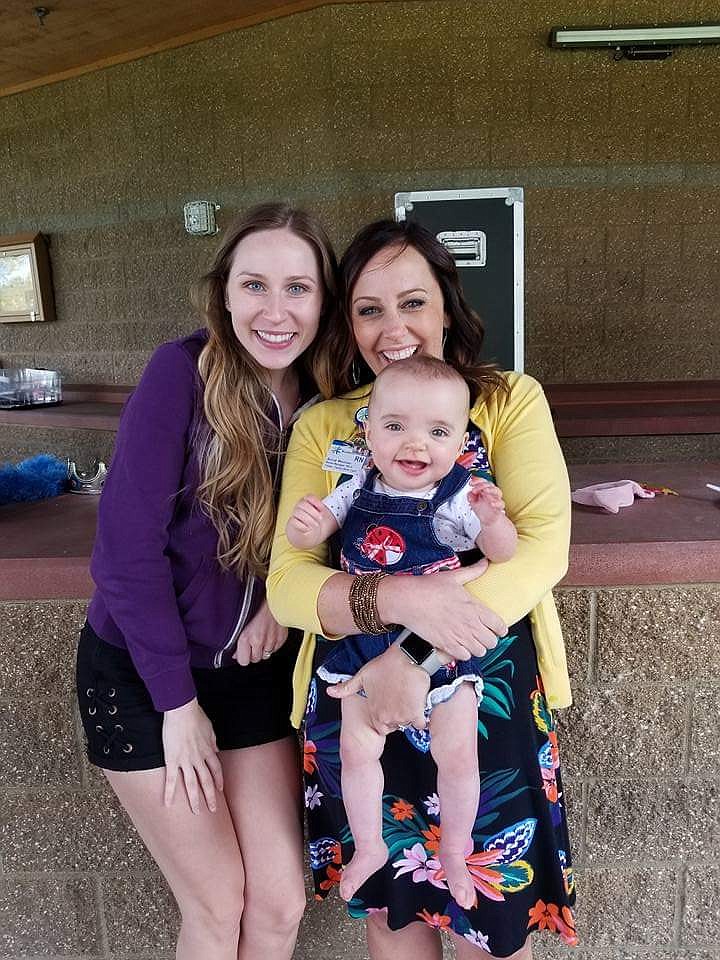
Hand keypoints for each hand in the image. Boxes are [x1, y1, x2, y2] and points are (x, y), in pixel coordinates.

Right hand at [162, 698, 222, 813]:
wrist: (182, 710)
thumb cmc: (195, 715)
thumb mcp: (209, 727)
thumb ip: (213, 740)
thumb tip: (216, 748)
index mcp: (208, 750)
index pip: (216, 769)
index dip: (218, 780)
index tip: (220, 790)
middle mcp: (199, 758)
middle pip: (207, 781)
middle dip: (211, 797)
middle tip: (213, 810)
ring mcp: (186, 761)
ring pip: (192, 785)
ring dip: (195, 800)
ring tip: (197, 812)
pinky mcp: (172, 760)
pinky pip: (171, 780)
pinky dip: (169, 793)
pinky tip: (167, 804)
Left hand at [233, 598, 287, 665]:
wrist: (272, 596)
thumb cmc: (255, 605)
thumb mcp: (239, 622)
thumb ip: (236, 640)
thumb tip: (235, 654)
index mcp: (246, 637)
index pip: (243, 661)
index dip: (242, 657)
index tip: (242, 652)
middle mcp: (259, 640)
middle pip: (255, 659)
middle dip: (252, 653)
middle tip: (251, 642)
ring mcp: (272, 640)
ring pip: (266, 655)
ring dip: (263, 649)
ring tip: (261, 636)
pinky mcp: (281, 638)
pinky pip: (275, 649)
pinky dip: (272, 644)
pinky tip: (269, 635)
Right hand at [286, 494, 327, 548]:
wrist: (305, 532)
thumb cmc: (313, 520)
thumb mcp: (320, 514)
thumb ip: (322, 510)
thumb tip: (328, 509)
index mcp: (306, 501)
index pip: (309, 497)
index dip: (316, 502)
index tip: (322, 509)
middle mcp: (299, 506)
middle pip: (303, 504)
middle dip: (313, 512)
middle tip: (321, 518)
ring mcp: (295, 514)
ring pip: (298, 512)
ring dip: (309, 520)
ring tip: (316, 525)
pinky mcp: (292, 522)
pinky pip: (294, 521)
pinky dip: (302, 526)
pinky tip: (308, 528)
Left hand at [328, 643, 429, 733]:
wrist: (407, 657)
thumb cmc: (385, 665)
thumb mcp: (362, 676)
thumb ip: (346, 688)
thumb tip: (329, 692)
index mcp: (375, 713)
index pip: (382, 728)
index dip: (387, 717)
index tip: (391, 706)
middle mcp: (388, 718)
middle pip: (396, 725)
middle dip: (399, 716)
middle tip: (401, 701)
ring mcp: (402, 716)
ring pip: (408, 723)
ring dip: (410, 715)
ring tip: (409, 699)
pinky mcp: (416, 713)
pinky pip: (421, 723)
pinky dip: (421, 717)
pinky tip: (419, 705)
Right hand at [381, 560, 506, 661]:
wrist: (407, 600)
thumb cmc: (428, 588)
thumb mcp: (453, 576)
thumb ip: (473, 571)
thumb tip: (485, 563)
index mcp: (474, 607)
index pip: (499, 625)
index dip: (501, 629)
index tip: (498, 628)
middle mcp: (469, 624)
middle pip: (492, 642)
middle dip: (490, 638)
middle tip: (484, 634)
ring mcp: (458, 636)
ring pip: (480, 651)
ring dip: (478, 647)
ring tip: (472, 641)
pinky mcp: (446, 645)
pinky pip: (464, 656)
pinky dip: (464, 653)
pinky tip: (460, 645)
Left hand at [468, 476, 507, 525]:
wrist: (488, 519)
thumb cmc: (482, 509)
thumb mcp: (473, 502)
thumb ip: (470, 496)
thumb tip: (470, 493)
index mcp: (485, 489)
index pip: (482, 481)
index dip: (477, 481)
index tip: (471, 483)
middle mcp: (491, 493)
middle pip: (490, 484)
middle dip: (481, 485)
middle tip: (475, 489)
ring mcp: (496, 499)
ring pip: (497, 491)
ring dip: (490, 490)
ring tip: (484, 492)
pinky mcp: (499, 506)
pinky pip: (501, 503)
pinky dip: (496, 503)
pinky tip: (491, 503)